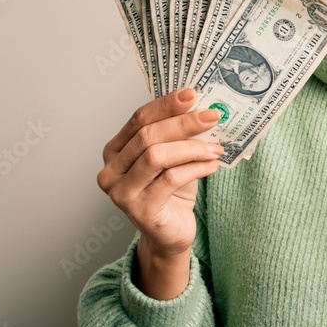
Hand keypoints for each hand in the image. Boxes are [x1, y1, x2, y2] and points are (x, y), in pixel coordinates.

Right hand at [98, 89, 222, 274]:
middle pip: (147, 136)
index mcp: (115, 151)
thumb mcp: (173, 157)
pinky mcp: (139, 210)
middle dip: (183, 123)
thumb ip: (177, 135)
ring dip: (192, 148)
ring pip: (156, 156)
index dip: (165, 105)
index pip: (138, 119)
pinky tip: (212, 165)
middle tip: (212, 116)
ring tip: (215, 147)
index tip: (192, 94)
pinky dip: (195, 168)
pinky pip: (170, 179)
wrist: (170, 233)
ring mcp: (121, 192)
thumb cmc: (171, 192)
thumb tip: (202, 108)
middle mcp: (110, 171)